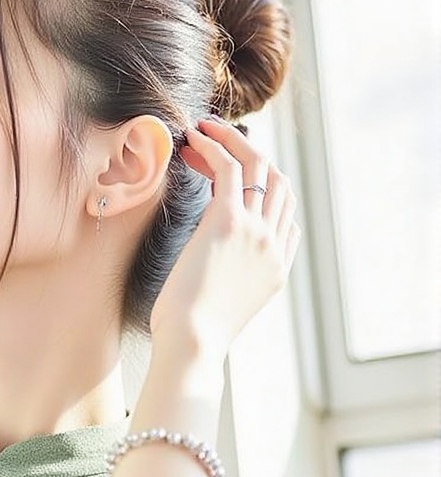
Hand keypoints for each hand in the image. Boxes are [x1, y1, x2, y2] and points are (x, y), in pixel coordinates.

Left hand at [148, 116, 301, 355]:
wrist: (192, 346)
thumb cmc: (192, 338)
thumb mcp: (223, 307)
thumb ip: (228, 281)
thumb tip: (205, 271)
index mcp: (277, 268)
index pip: (285, 215)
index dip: (261, 188)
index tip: (230, 178)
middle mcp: (274, 246)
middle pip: (278, 183)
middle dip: (251, 156)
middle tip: (218, 145)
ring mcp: (257, 232)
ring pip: (258, 165)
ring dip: (232, 140)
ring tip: (204, 131)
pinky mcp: (229, 221)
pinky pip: (229, 167)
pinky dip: (215, 145)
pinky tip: (195, 137)